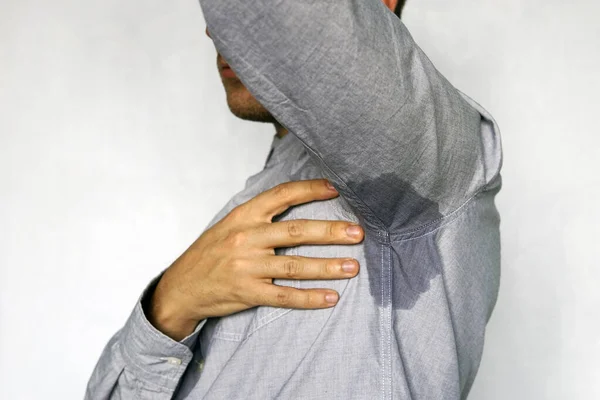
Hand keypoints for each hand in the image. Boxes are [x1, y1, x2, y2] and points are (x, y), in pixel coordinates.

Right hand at [147, 179, 363, 340]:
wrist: (180, 288)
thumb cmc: (209, 254)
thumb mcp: (228, 225)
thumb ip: (258, 216)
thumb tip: (294, 202)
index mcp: (243, 216)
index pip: (281, 196)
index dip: (310, 190)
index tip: (335, 188)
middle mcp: (246, 238)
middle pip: (296, 231)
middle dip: (331, 232)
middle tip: (357, 233)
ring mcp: (247, 267)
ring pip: (295, 266)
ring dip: (327, 267)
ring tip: (352, 267)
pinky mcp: (248, 293)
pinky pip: (284, 296)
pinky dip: (309, 297)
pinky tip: (330, 297)